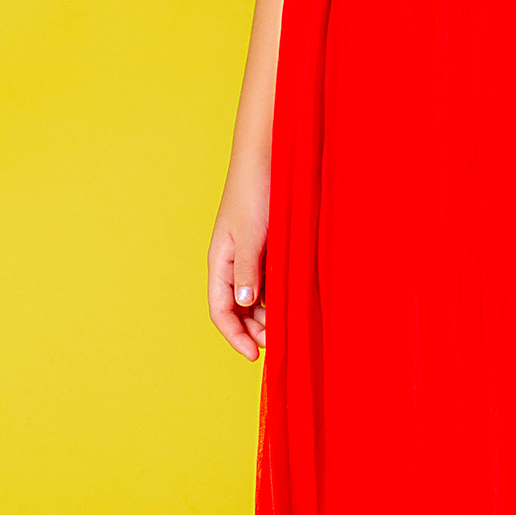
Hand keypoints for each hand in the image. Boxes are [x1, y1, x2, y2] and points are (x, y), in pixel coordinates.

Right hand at [209, 169, 269, 359]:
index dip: (235, 336)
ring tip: (288, 326)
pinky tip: (294, 302)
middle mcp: (232, 263)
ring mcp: (250, 256)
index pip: (221, 310)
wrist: (268, 158)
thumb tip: (245, 305)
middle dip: (255, 330)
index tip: (255, 356)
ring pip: (255, 298)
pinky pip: (269, 281)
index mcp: (220, 262)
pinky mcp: (266, 248)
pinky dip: (278, 296)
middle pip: (238, 309)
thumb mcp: (251, 234)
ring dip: (268, 315)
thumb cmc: (254, 192)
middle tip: (280, 343)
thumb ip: (247, 270)